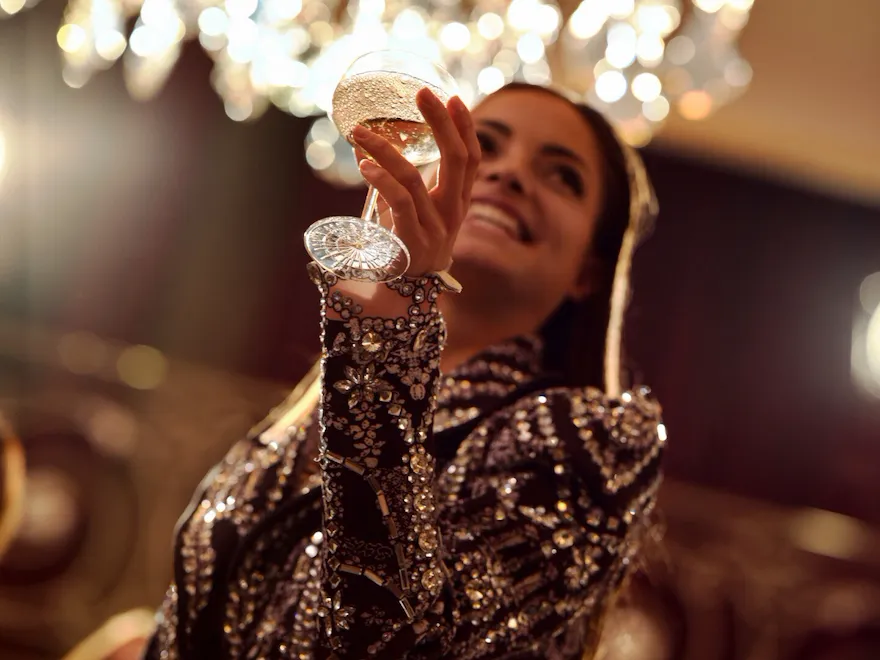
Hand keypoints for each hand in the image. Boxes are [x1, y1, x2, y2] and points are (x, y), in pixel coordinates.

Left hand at [351, 89, 480, 276]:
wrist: (406, 295)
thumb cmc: (409, 247)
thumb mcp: (414, 211)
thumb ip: (404, 182)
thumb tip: (376, 148)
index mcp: (458, 203)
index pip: (472, 160)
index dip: (466, 128)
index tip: (453, 98)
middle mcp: (452, 214)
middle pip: (457, 160)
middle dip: (441, 122)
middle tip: (422, 93)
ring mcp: (434, 228)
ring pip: (414, 178)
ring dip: (385, 149)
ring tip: (360, 133)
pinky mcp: (413, 241)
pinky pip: (399, 202)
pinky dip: (380, 179)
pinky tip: (364, 165)